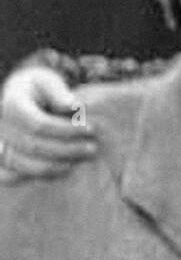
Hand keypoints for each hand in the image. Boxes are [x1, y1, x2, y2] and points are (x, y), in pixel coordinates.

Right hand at [0, 66, 96, 182]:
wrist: (21, 99)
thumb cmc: (39, 89)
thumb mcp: (49, 82)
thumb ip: (60, 93)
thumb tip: (74, 107)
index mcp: (12, 104)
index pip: (40, 124)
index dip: (67, 130)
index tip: (91, 129)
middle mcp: (1, 127)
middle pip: (34, 146)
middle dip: (67, 150)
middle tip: (92, 148)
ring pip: (24, 166)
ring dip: (56, 167)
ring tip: (81, 161)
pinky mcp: (0, 160)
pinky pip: (11, 177)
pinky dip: (38, 177)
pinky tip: (63, 170)